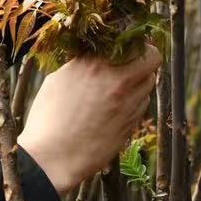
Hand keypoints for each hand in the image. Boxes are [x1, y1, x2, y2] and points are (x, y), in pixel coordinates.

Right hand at [17, 45, 162, 191]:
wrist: (51, 158)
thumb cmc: (47, 119)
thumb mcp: (57, 80)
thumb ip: (81, 65)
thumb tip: (93, 57)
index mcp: (95, 65)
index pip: (132, 42)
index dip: (133, 42)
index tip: (127, 45)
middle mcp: (117, 82)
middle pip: (152, 59)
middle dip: (146, 58)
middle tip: (134, 62)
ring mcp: (128, 104)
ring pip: (150, 83)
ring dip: (140, 81)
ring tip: (121, 87)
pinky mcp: (132, 124)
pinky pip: (142, 105)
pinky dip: (135, 101)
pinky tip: (116, 108)